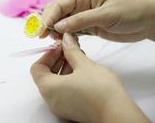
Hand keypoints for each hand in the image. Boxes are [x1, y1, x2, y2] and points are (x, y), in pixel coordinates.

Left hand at [31, 33, 149, 122]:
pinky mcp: (71, 111)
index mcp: (48, 88)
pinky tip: (82, 72)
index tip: (60, 48)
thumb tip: (66, 39)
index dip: (48, 55)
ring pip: (55, 84)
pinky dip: (68, 80)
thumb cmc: (100, 91)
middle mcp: (51, 100)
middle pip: (45, 76)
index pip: (37, 68)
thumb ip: (71, 50)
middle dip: (57, 60)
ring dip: (64, 69)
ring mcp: (60, 107)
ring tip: (79, 59)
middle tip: (69, 50)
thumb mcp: (84, 64)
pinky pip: (63, 92)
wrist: (118, 114)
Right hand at [40, 0, 154, 41]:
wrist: (148, 22)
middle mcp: (80, 4)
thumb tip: (57, 26)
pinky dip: (65, 37)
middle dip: (49, 23)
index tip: (43, 29)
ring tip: (54, 41)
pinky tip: (63, 43)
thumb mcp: (105, 15)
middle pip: (57, 12)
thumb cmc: (129, 12)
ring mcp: (83, 16)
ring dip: (56, 31)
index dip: (49, 16)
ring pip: (62, 23)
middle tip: (45, 37)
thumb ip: (81, 20)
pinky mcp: (87, 27)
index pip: (60, 4)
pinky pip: (71, 31)